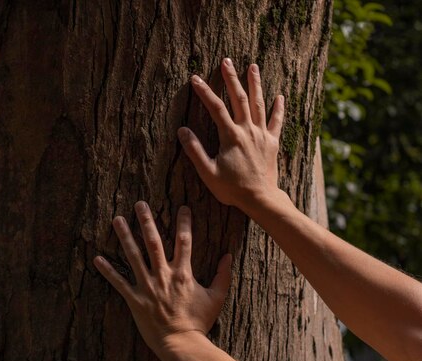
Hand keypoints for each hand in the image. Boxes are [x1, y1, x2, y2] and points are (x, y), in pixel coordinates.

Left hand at [93, 201, 232, 352]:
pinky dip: (108, 271)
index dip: (184, 223)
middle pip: (154, 242)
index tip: (182, 207)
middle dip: (147, 221)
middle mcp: (164, 275)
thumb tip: (229, 256)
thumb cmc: (199, 321)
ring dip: (125, 237)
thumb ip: (223, 275)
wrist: (182, 344)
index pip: (185, 241)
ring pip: (134, 256)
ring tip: (116, 219)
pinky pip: (119, 283)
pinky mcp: (135, 300)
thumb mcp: (216, 297)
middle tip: (139, 204)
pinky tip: (97, 259)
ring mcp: (148, 287)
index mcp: (183, 273)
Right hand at [178, 59, 284, 210]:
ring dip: (255, 84)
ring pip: (259, 104)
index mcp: (231, 136)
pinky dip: (278, 108)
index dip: (204, 92)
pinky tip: (279, 96)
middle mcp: (248, 130)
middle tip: (226, 61)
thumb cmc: (232, 189)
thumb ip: (195, 151)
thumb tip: (182, 131)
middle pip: (239, 99)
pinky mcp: (272, 143)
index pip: (216, 108)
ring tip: (253, 66)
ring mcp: (262, 135)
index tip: (195, 79)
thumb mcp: (208, 173)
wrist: (260, 199)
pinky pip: (276, 122)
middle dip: (231, 78)